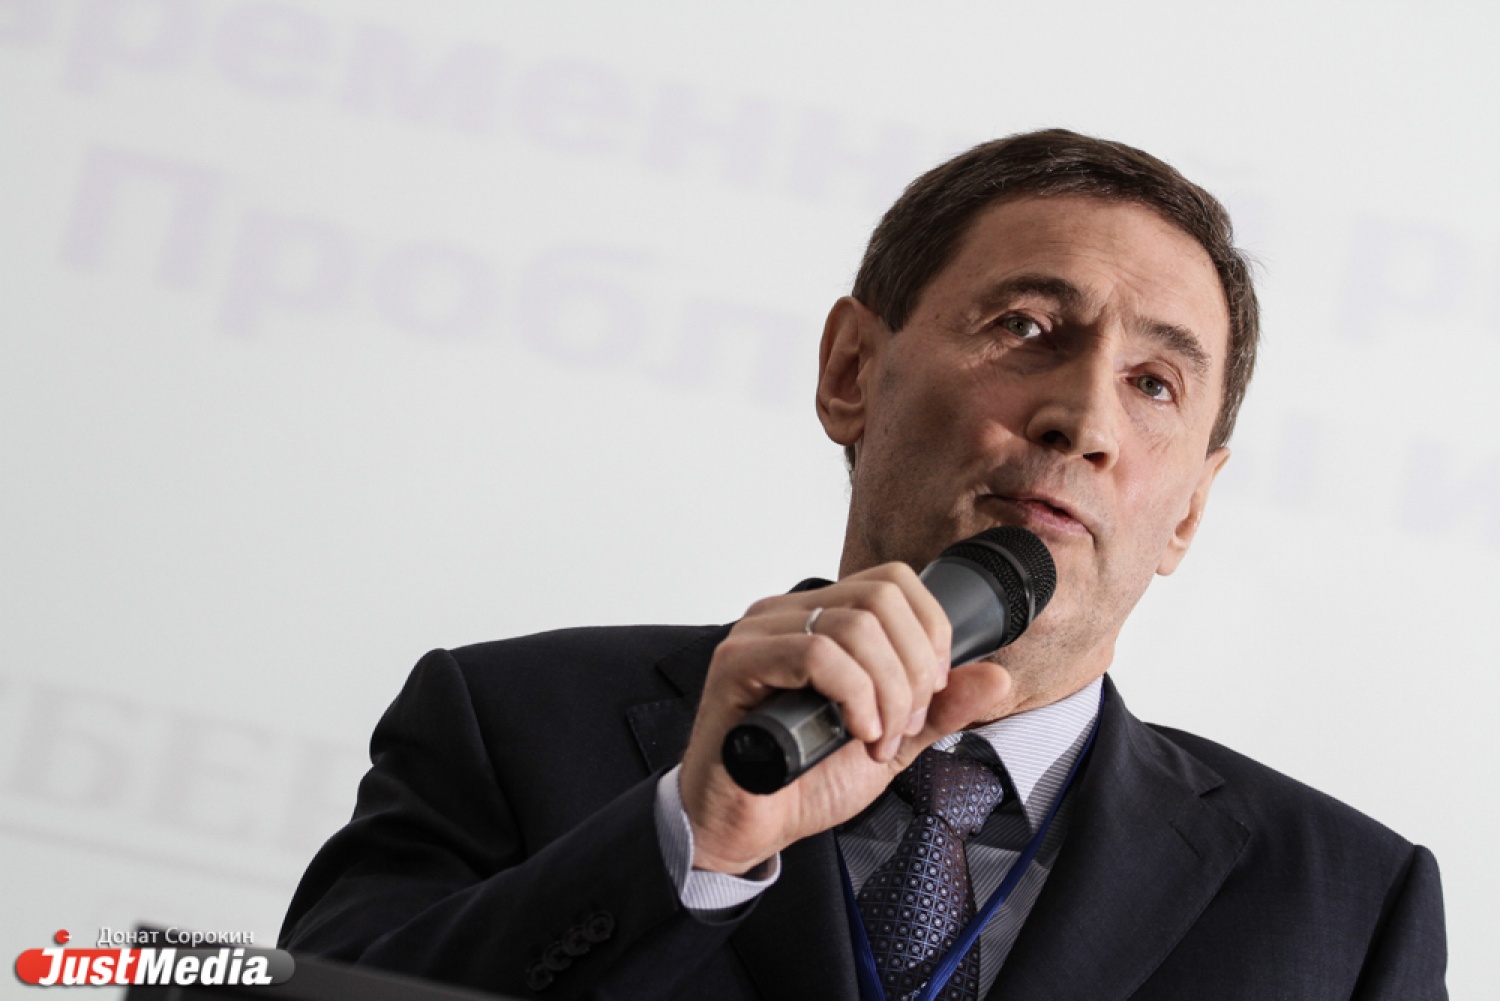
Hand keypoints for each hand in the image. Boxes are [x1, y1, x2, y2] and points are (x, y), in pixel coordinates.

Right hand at [677, 562, 1020, 874]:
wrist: (746, 827)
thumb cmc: (802, 780)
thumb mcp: (890, 742)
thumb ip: (939, 710)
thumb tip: (996, 677)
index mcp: (820, 618)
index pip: (893, 581)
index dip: (930, 633)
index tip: (931, 693)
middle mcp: (787, 614)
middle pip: (881, 598)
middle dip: (914, 669)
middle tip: (903, 724)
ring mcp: (759, 634)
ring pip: (854, 626)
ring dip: (886, 692)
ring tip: (876, 738)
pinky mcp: (737, 664)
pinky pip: (815, 655)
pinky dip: (853, 697)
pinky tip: (852, 733)